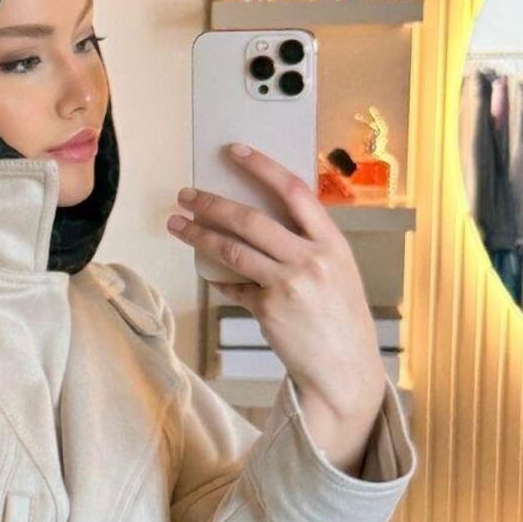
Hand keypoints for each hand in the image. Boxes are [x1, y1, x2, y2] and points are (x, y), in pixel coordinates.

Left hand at [167, 143, 387, 468]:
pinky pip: (235, 287)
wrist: (345, 369)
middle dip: (213, 203)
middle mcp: (311, 260)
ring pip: (232, 250)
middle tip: (187, 195)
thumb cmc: (341, 320)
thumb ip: (308, 246)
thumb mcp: (338, 272)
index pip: (293, 190)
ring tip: (177, 224)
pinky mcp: (268, 310)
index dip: (261, 166)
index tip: (235, 152)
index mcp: (332, 243)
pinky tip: (211, 276)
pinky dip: (221, 281)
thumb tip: (265, 226)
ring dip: (199, 235)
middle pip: (251, 219)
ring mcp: (288, 285)